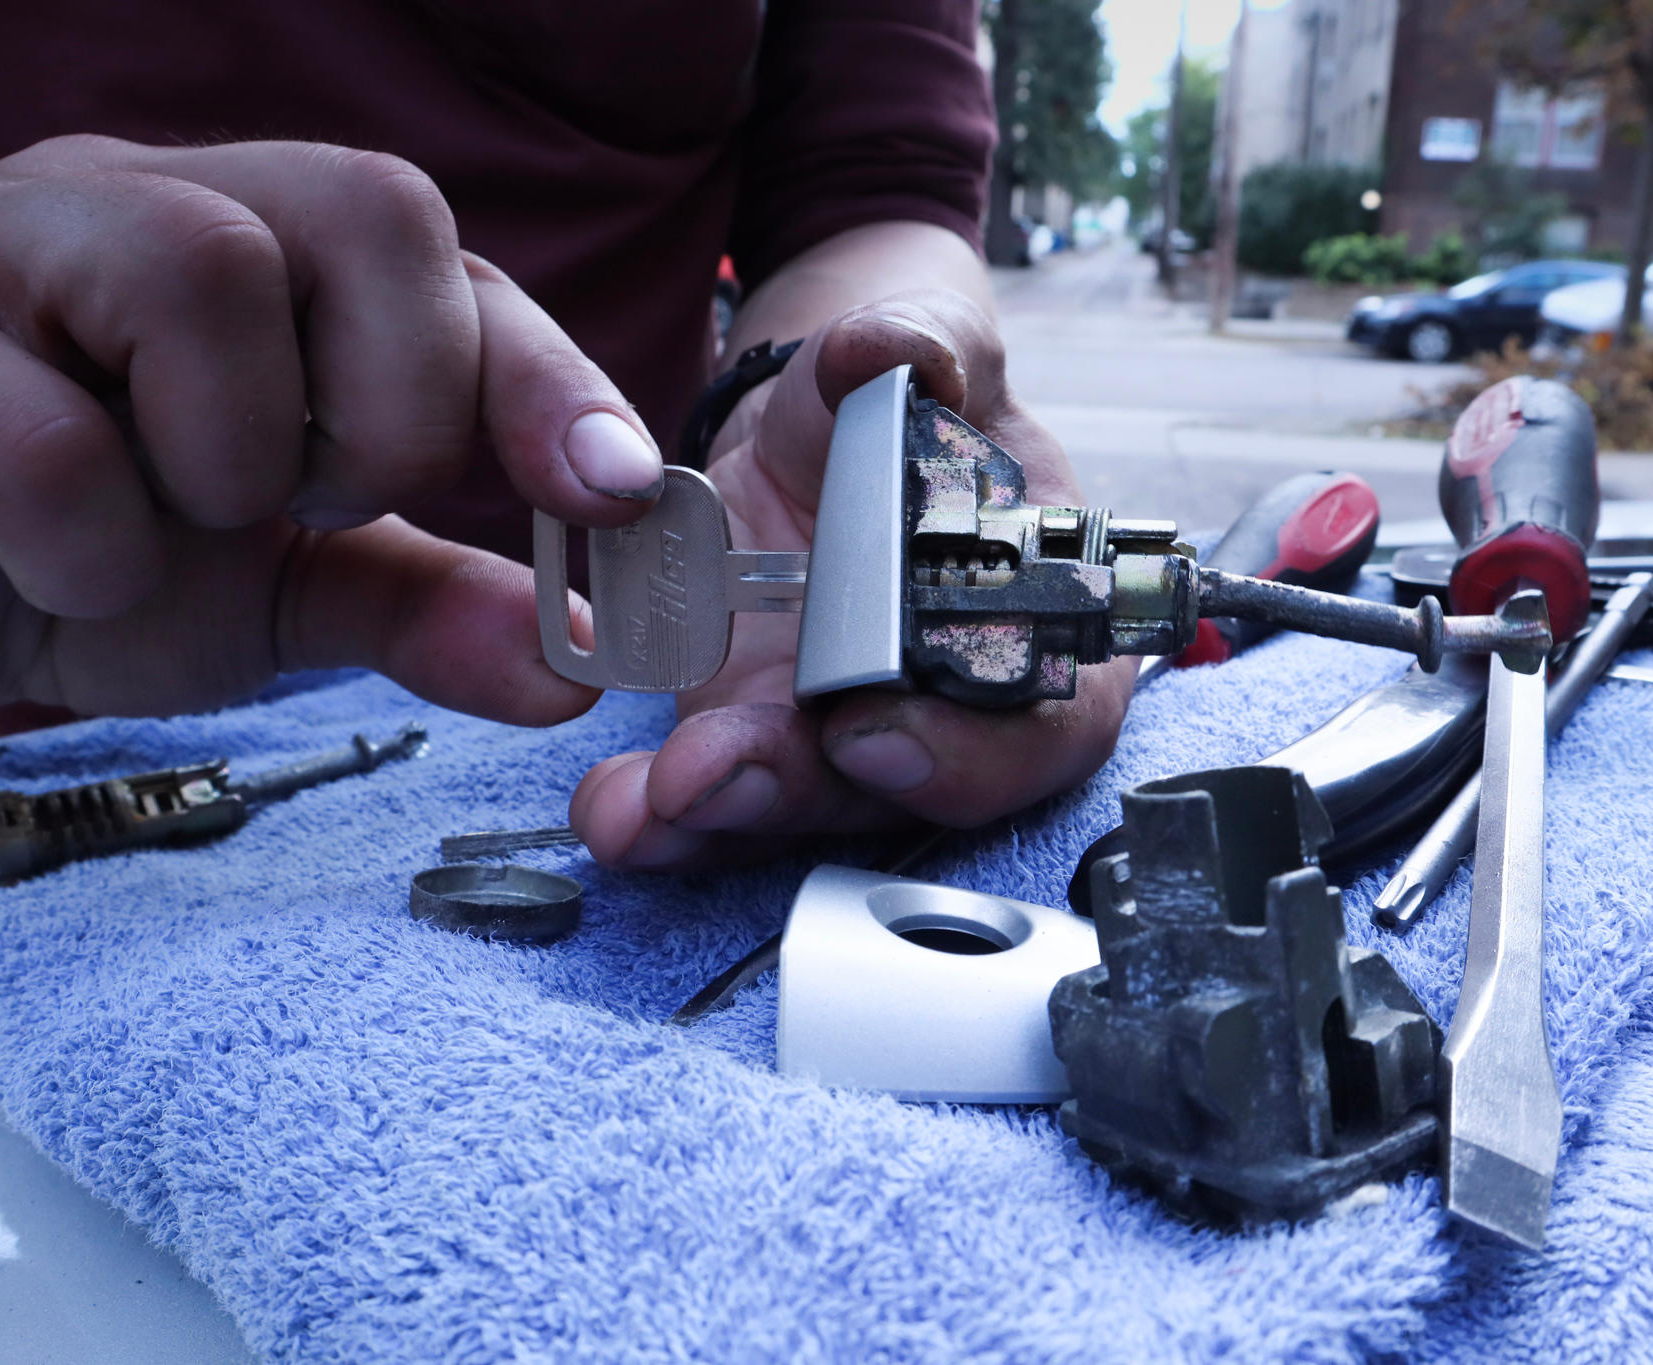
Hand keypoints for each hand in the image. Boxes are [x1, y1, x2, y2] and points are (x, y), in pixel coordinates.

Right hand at [0, 136, 664, 728]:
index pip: (447, 259)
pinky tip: (48, 566)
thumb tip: (579, 664)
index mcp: (257, 248)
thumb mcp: (275, 593)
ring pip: (209, 271)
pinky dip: (86, 551)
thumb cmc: (71, 556)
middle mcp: (143, 205)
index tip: (619, 499)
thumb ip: (424, 608)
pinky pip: (42, 437)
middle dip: (394, 406)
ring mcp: (0, 243)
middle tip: (316, 506)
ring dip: (234, 460)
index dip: (549, 379)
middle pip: (367, 206)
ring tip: (168, 528)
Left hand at [570, 292, 1133, 865]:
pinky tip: (612, 808)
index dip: (972, 755)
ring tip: (645, 804)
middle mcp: (946, 711)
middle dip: (805, 789)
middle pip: (900, 794)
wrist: (819, 428)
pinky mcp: (756, 741)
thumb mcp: (923, 352)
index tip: (875, 730)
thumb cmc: (906, 406)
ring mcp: (845, 738)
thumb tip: (895, 346)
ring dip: (719, 817)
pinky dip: (660, 818)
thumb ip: (923, 342)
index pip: (1040, 731)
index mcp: (1035, 629)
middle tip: (718, 771)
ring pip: (798, 809)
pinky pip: (714, 804)